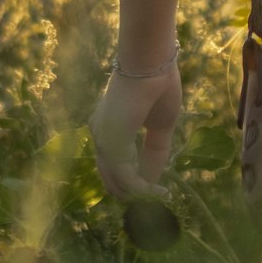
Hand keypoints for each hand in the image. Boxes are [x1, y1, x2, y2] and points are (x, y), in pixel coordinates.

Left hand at [89, 60, 183, 200]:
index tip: (158, 189)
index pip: (117, 162)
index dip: (136, 178)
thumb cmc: (158, 85)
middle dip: (133, 191)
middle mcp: (101, 135)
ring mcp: (103, 140)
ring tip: (160, 195)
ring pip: (117, 180)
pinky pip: (125, 176)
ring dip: (139, 193)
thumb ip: (154, 152)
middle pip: (112, 176)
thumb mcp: (160, 126)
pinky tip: (157, 191)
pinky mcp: (110, 144)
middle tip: (155, 197)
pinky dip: (142, 188)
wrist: (152, 64)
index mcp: (109, 126)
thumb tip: (153, 180)